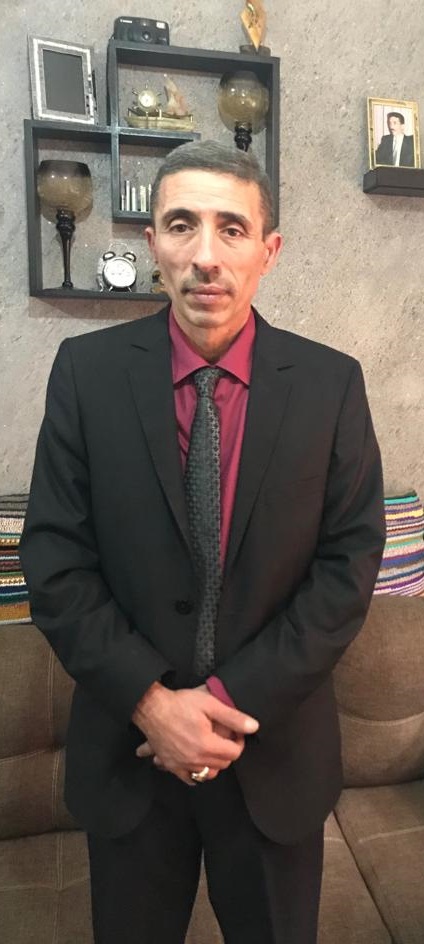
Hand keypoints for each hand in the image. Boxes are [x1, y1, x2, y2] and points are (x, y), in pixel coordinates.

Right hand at [133, 682, 258, 784]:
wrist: (151, 708)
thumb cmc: (178, 704)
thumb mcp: (209, 704)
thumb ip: (233, 717)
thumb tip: (253, 727)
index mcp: (206, 745)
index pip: (234, 753)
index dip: (239, 742)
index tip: (237, 733)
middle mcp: (195, 759)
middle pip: (223, 765)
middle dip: (228, 752)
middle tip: (226, 738)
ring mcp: (182, 765)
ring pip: (208, 774)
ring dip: (215, 764)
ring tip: (214, 750)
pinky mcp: (171, 765)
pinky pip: (189, 779)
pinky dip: (197, 774)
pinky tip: (198, 763)